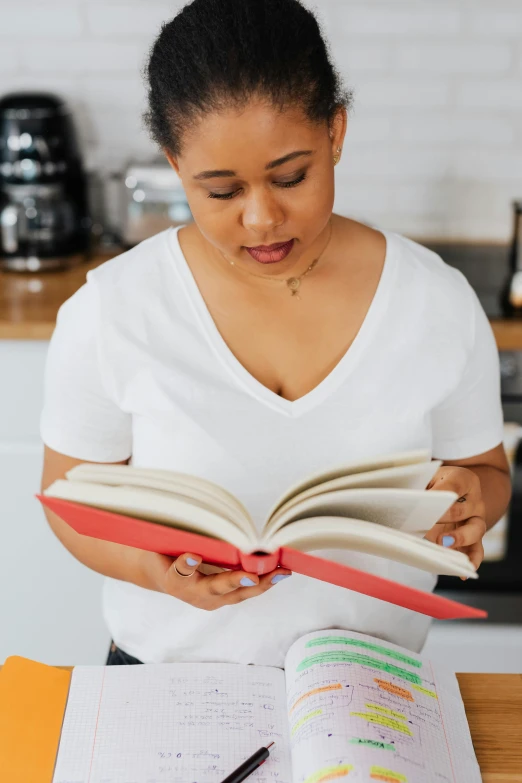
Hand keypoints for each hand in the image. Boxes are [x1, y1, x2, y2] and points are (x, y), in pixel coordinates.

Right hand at [146, 551, 291, 609]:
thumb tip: (194, 515)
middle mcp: (191, 593)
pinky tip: (280, 573)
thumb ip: (178, 537)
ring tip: (280, 573)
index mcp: (172, 579)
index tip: (193, 556)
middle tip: (252, 577)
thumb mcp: (165, 543)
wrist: (163, 577)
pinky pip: (244, 592)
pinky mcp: (222, 599)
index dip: (186, 565)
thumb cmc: (165, 553)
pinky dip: (263, 582)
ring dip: (261, 584)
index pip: (178, 572)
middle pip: (214, 589)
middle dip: (235, 581)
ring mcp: (208, 600)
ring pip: (236, 594)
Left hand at [425, 465, 486, 572]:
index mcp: (463, 480)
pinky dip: (471, 561)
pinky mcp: (475, 537)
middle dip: (443, 517)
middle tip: (426, 522)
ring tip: (442, 544)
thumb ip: (420, 487)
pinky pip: (477, 550)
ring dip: (459, 538)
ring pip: (475, 530)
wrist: (457, 488)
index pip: (453, 486)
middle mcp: (475, 500)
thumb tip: (405, 502)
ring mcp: (477, 519)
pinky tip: (461, 573)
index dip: (439, 494)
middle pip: (461, 510)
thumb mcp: (429, 477)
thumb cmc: (437, 482)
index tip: (425, 501)